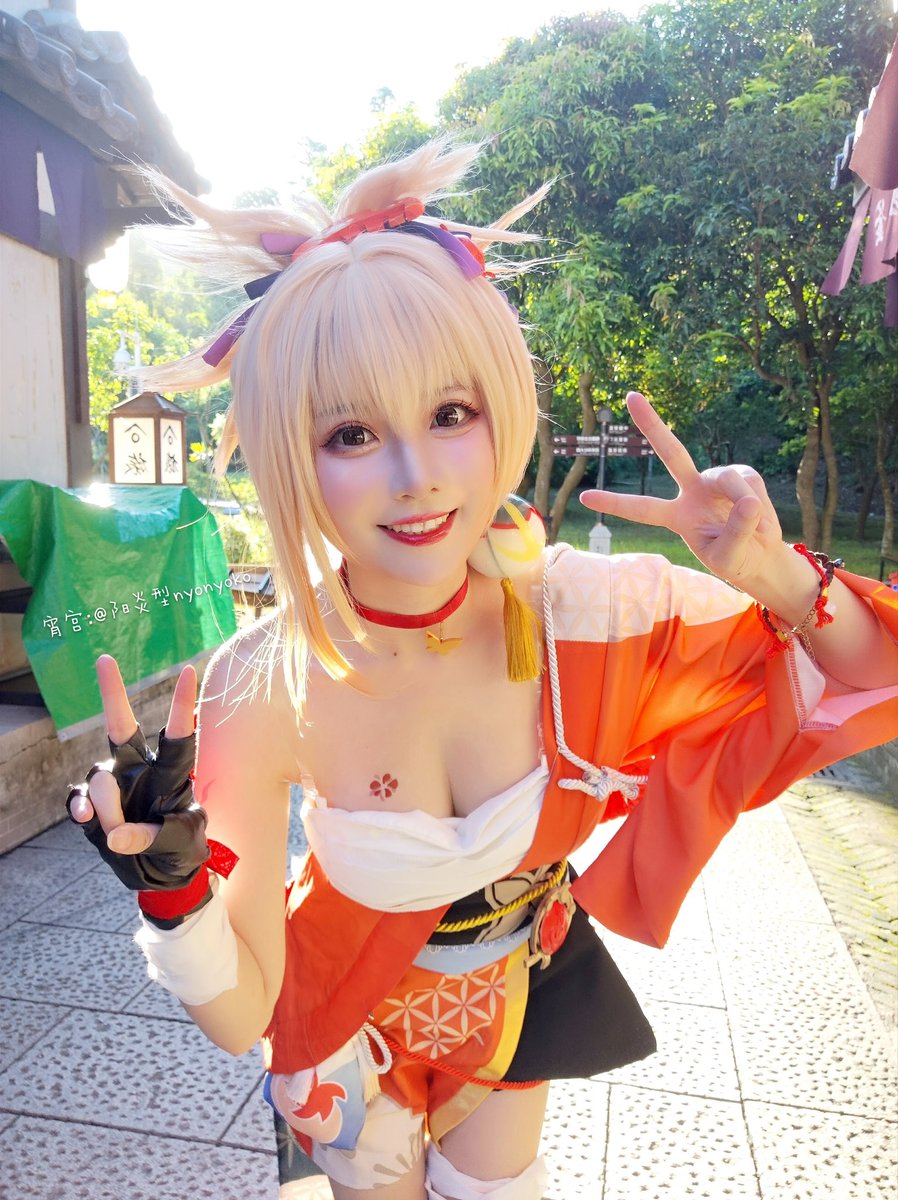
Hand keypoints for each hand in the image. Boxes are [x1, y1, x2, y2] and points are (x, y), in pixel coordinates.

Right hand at [66, 655, 204, 890]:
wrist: (160, 876)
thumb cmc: (182, 850)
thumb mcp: (180, 844)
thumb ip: (152, 836)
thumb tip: (116, 835)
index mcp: (171, 774)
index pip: (178, 735)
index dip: (181, 704)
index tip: (188, 670)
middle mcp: (140, 771)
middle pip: (121, 727)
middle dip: (113, 693)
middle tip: (104, 660)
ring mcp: (114, 788)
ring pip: (99, 777)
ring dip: (107, 806)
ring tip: (119, 834)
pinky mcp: (94, 810)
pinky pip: (80, 799)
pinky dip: (81, 809)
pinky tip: (87, 820)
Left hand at [580, 392, 782, 584]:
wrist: (762, 556)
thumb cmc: (737, 559)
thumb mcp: (730, 558)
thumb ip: (736, 533)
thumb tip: (747, 501)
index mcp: (675, 516)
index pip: (642, 509)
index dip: (615, 504)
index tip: (584, 498)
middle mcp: (691, 490)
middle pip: (671, 453)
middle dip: (652, 424)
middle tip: (631, 396)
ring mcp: (717, 480)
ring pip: (732, 481)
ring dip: (749, 509)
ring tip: (759, 533)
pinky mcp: (743, 475)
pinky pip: (753, 487)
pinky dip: (763, 511)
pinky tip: (763, 524)